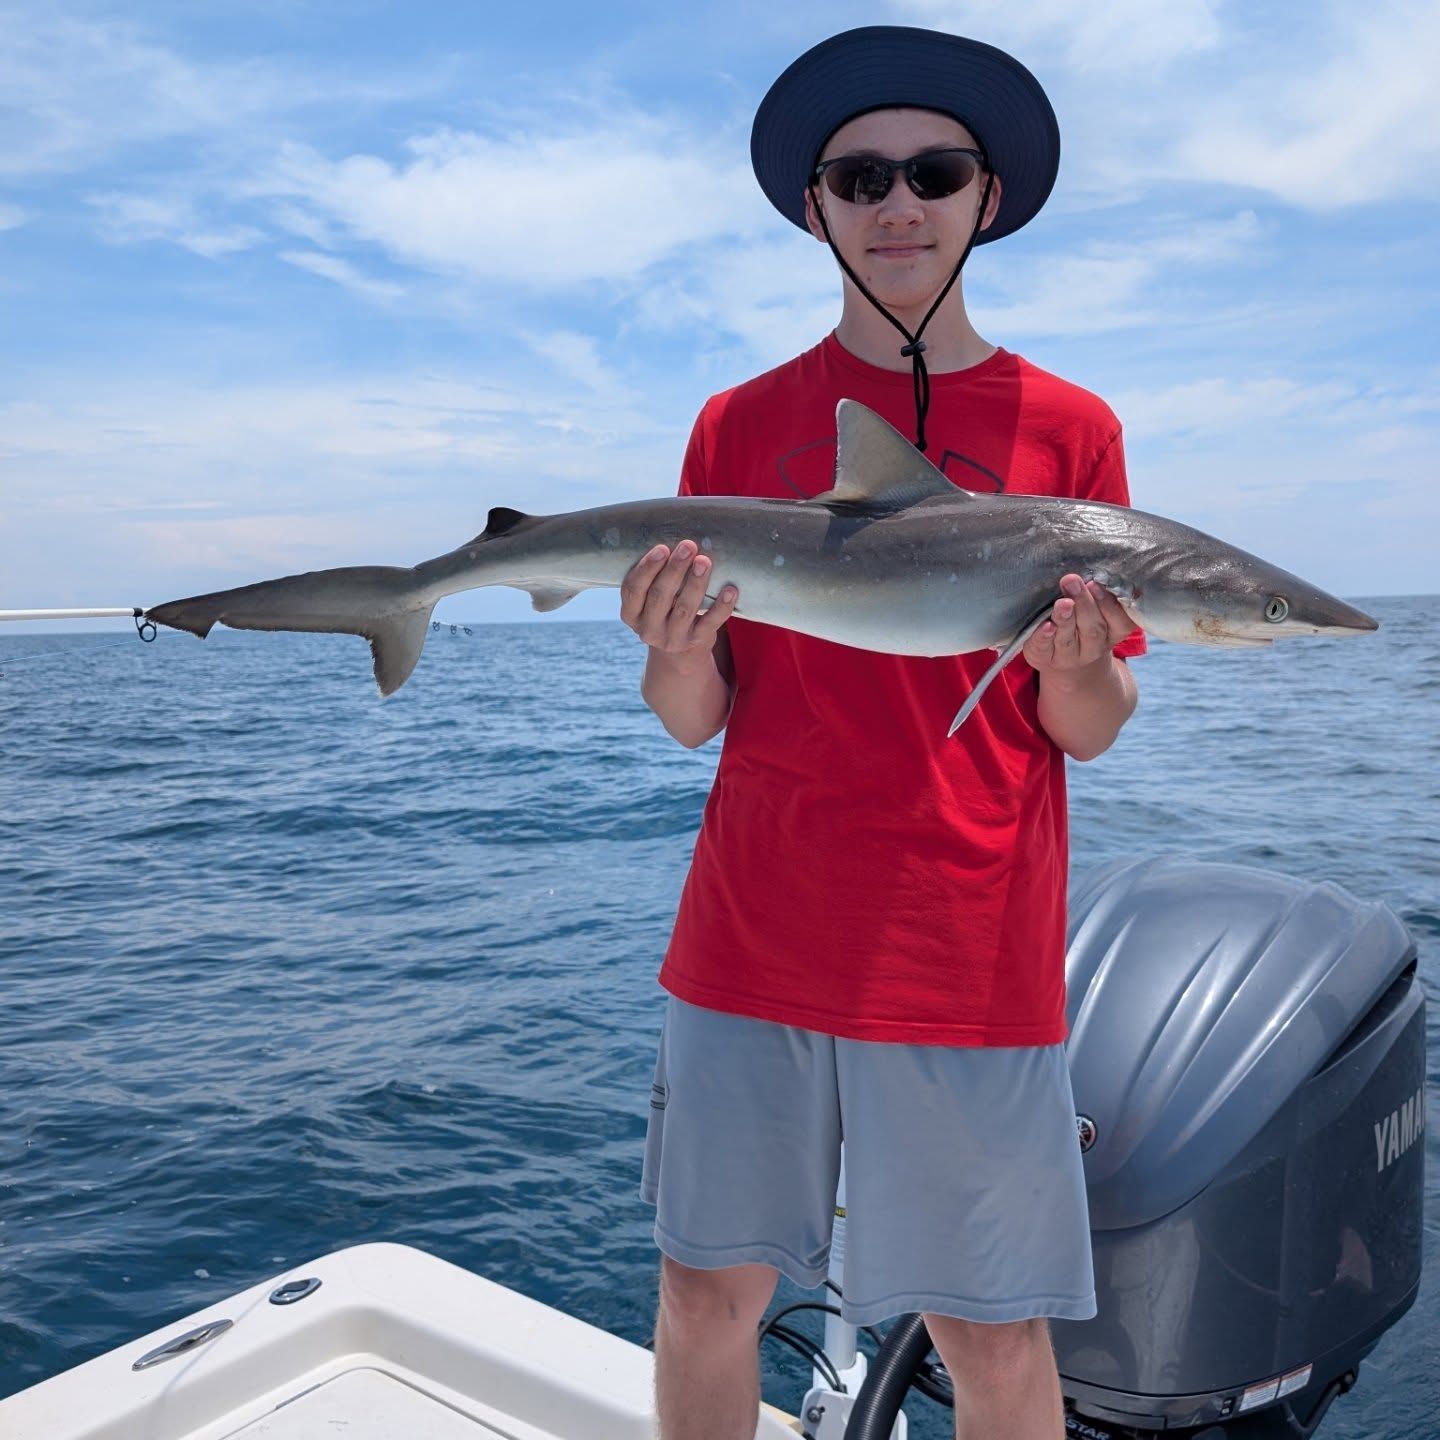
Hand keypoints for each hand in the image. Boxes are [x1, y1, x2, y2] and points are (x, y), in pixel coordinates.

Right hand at [620, 540, 737, 657]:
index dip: (646, 568)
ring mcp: (673, 638)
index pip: (633, 590)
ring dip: (695, 583)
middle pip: (659, 597)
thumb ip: (655, 573)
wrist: (681, 648)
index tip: (662, 548)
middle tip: (688, 546)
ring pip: (684, 609)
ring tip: (704, 561)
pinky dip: (722, 606)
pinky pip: (711, 623)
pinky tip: (730, 589)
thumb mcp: (650, 595)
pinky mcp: (697, 641)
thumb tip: (675, 531)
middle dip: (674, 569)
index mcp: (631, 613)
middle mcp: (648, 629)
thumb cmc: (665, 606)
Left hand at [1023, 574, 1132, 674]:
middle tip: (1072, 581)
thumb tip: (1088, 572)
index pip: (1121, 621)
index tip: (1095, 583)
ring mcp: (1068, 655)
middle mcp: (1093, 647)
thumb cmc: (1080, 620)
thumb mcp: (1095, 608)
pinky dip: (1044, 635)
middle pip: (1094, 628)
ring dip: (1065, 618)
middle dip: (1084, 604)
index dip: (1109, 604)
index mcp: (1112, 632)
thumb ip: (1096, 592)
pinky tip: (1045, 625)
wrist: (1058, 654)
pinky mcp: (1044, 656)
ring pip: (1069, 638)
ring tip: (1062, 602)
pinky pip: (1044, 647)